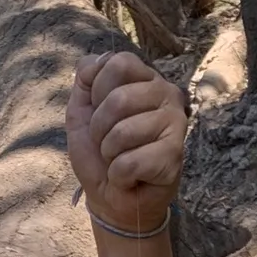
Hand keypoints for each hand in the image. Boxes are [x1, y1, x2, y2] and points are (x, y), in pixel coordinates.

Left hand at [66, 50, 187, 232]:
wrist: (110, 198)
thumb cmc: (99, 154)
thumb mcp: (81, 111)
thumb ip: (86, 79)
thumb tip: (99, 59)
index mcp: (144, 79)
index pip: (119, 63)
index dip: (97, 93)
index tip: (99, 113)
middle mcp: (166, 94)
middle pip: (119, 99)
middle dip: (99, 129)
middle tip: (108, 144)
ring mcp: (175, 122)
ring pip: (122, 132)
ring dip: (109, 154)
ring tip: (120, 160)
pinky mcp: (175, 154)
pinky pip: (130, 162)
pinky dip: (119, 175)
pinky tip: (132, 176)